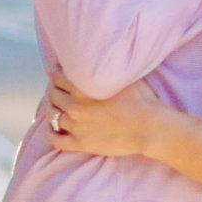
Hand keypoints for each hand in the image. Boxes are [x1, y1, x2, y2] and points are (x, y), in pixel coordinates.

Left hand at [47, 75, 170, 161]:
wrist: (151, 128)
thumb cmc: (142, 99)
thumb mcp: (123, 76)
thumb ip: (105, 68)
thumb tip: (99, 57)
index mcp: (83, 88)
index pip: (57, 77)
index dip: (55, 73)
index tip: (56, 72)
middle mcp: (76, 106)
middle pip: (52, 95)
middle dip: (53, 90)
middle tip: (57, 89)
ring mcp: (77, 127)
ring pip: (51, 115)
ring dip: (52, 109)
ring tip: (56, 107)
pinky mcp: (81, 144)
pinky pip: (55, 140)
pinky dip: (51, 133)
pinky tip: (54, 129)